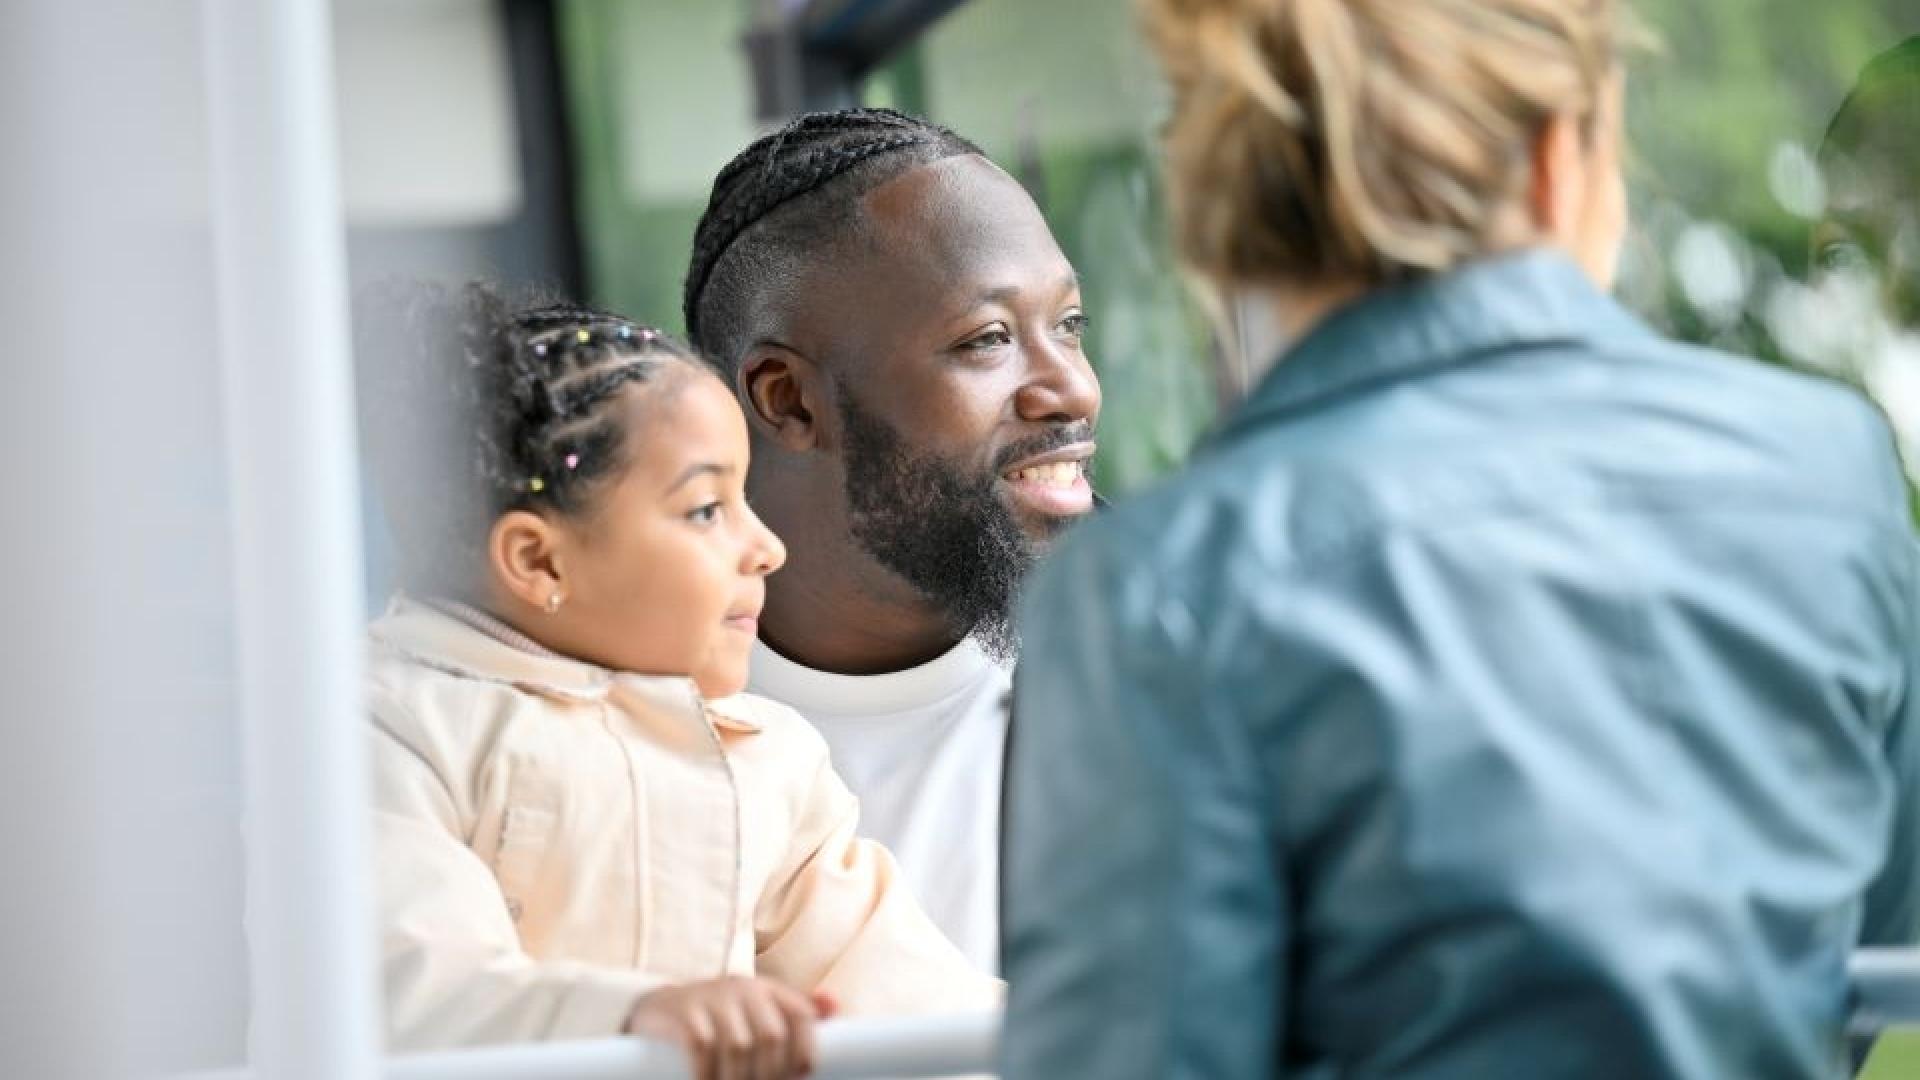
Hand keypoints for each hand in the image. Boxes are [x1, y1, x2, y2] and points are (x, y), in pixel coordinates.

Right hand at [624, 976, 837, 1079]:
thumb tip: (833, 1004)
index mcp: (767, 989)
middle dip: (771, 1074)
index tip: (799, 1076)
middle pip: (771, 1036)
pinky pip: (702, 1047)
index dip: (805, 1050)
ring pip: (738, 1046)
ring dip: (738, 1078)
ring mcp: (711, 998)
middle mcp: (743, 988)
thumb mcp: (758, 1011)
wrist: (660, 1008)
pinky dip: (707, 1075)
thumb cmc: (720, 1018)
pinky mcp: (683, 1013)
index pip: (801, 1015)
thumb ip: (794, 1012)